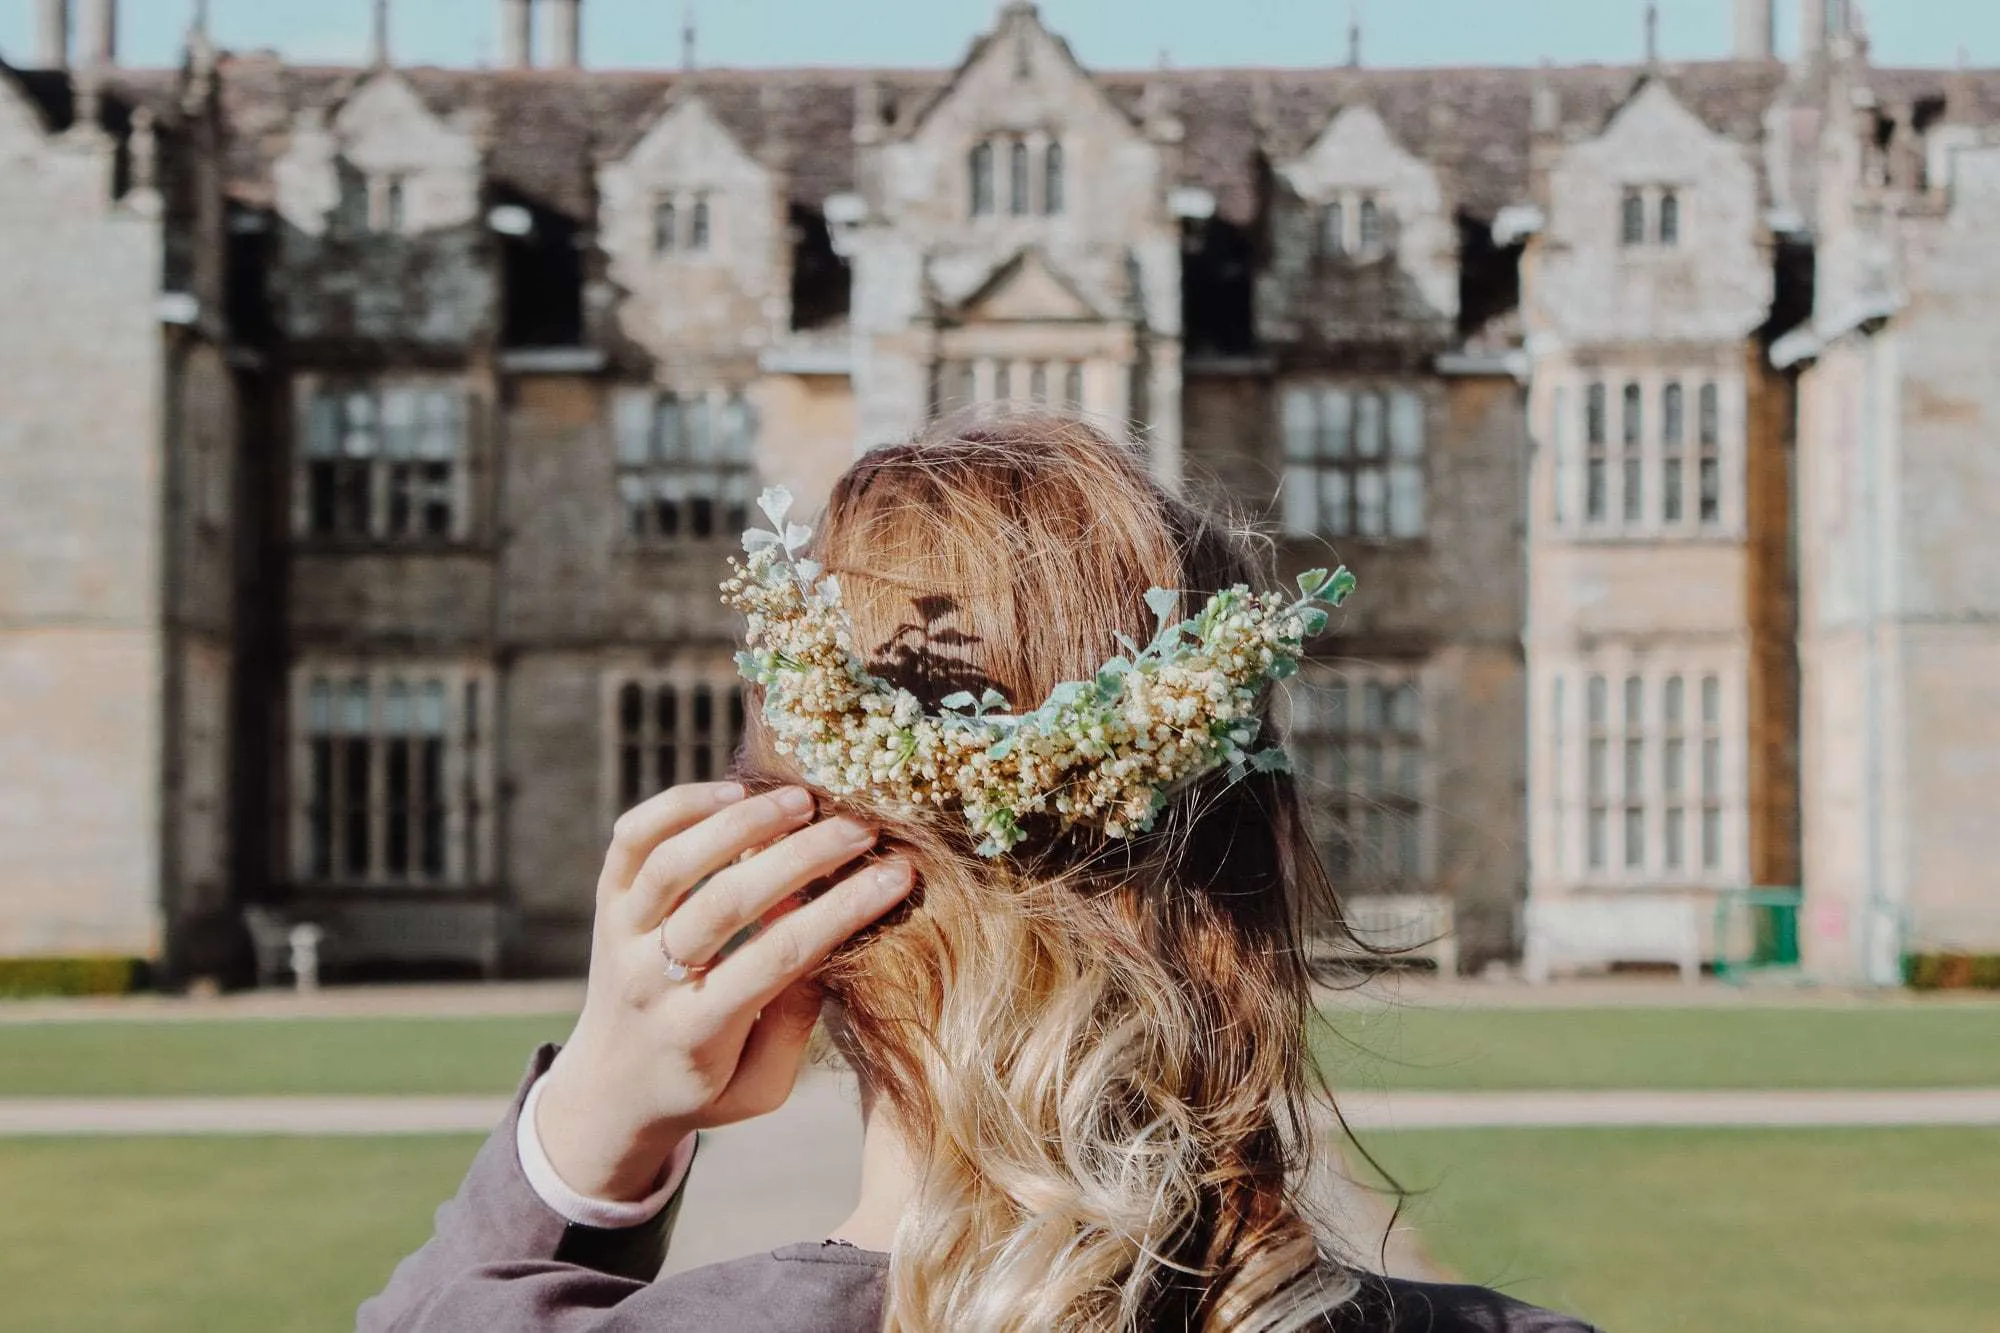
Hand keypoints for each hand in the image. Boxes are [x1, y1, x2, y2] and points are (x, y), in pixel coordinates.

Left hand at [534, 782, 912, 1201]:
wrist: (607, 1089)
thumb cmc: (702, 1087)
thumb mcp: (760, 1087)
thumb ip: (794, 1024)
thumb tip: (830, 941)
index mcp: (694, 1031)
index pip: (777, 956)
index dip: (841, 910)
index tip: (896, 875)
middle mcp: (648, 978)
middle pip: (727, 901)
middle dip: (802, 857)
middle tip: (861, 829)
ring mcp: (619, 933)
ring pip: (674, 862)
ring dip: (743, 822)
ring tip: (803, 800)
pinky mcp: (606, 900)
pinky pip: (632, 837)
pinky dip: (679, 805)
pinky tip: (735, 791)